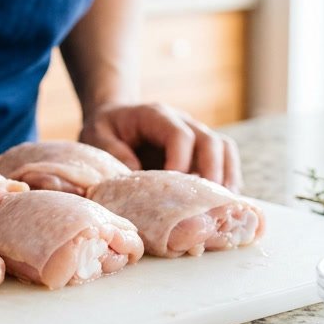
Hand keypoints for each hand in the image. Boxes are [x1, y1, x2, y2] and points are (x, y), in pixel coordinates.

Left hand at [79, 102, 242, 192]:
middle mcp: (183, 122)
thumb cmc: (106, 128)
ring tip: (221, 207)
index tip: (173, 187)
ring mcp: (196, 134)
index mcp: (157, 116)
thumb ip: (113, 152)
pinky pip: (225, 160)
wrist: (115, 117)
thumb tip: (139, 175)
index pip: (180, 135)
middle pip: (211, 142)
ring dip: (226, 177)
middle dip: (212, 173)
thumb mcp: (97, 135)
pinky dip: (227, 181)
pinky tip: (219, 204)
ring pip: (225, 149)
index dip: (180, 162)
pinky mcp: (200, 150)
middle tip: (205, 204)